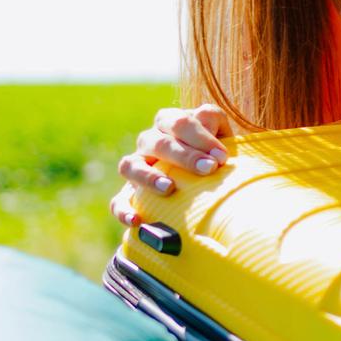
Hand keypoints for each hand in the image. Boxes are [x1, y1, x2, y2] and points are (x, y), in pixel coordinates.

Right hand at [110, 104, 229, 226]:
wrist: (207, 177)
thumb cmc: (213, 151)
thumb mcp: (219, 131)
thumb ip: (212, 120)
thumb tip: (205, 122)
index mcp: (168, 121)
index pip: (180, 123)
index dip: (201, 138)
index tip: (222, 157)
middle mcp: (148, 140)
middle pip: (160, 143)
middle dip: (186, 156)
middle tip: (209, 169)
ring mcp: (136, 165)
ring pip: (130, 166)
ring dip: (148, 177)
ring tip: (168, 188)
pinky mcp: (129, 193)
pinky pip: (118, 200)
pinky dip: (123, 210)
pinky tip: (137, 220)